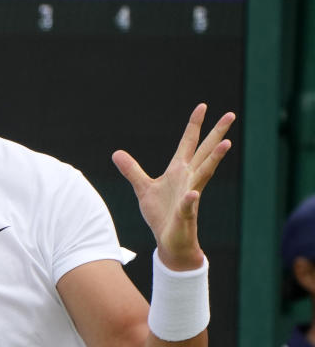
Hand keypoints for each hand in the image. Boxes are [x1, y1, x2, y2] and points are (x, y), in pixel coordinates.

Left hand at [112, 103, 234, 270]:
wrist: (168, 240)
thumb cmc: (161, 213)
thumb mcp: (142, 188)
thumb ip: (132, 170)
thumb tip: (116, 153)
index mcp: (178, 171)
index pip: (188, 143)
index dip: (194, 125)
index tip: (203, 106)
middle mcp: (188, 179)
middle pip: (205, 152)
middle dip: (217, 133)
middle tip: (231, 114)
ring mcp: (190, 195)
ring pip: (205, 173)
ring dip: (214, 159)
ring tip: (227, 143)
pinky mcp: (185, 213)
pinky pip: (187, 205)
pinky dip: (189, 199)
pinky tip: (192, 193)